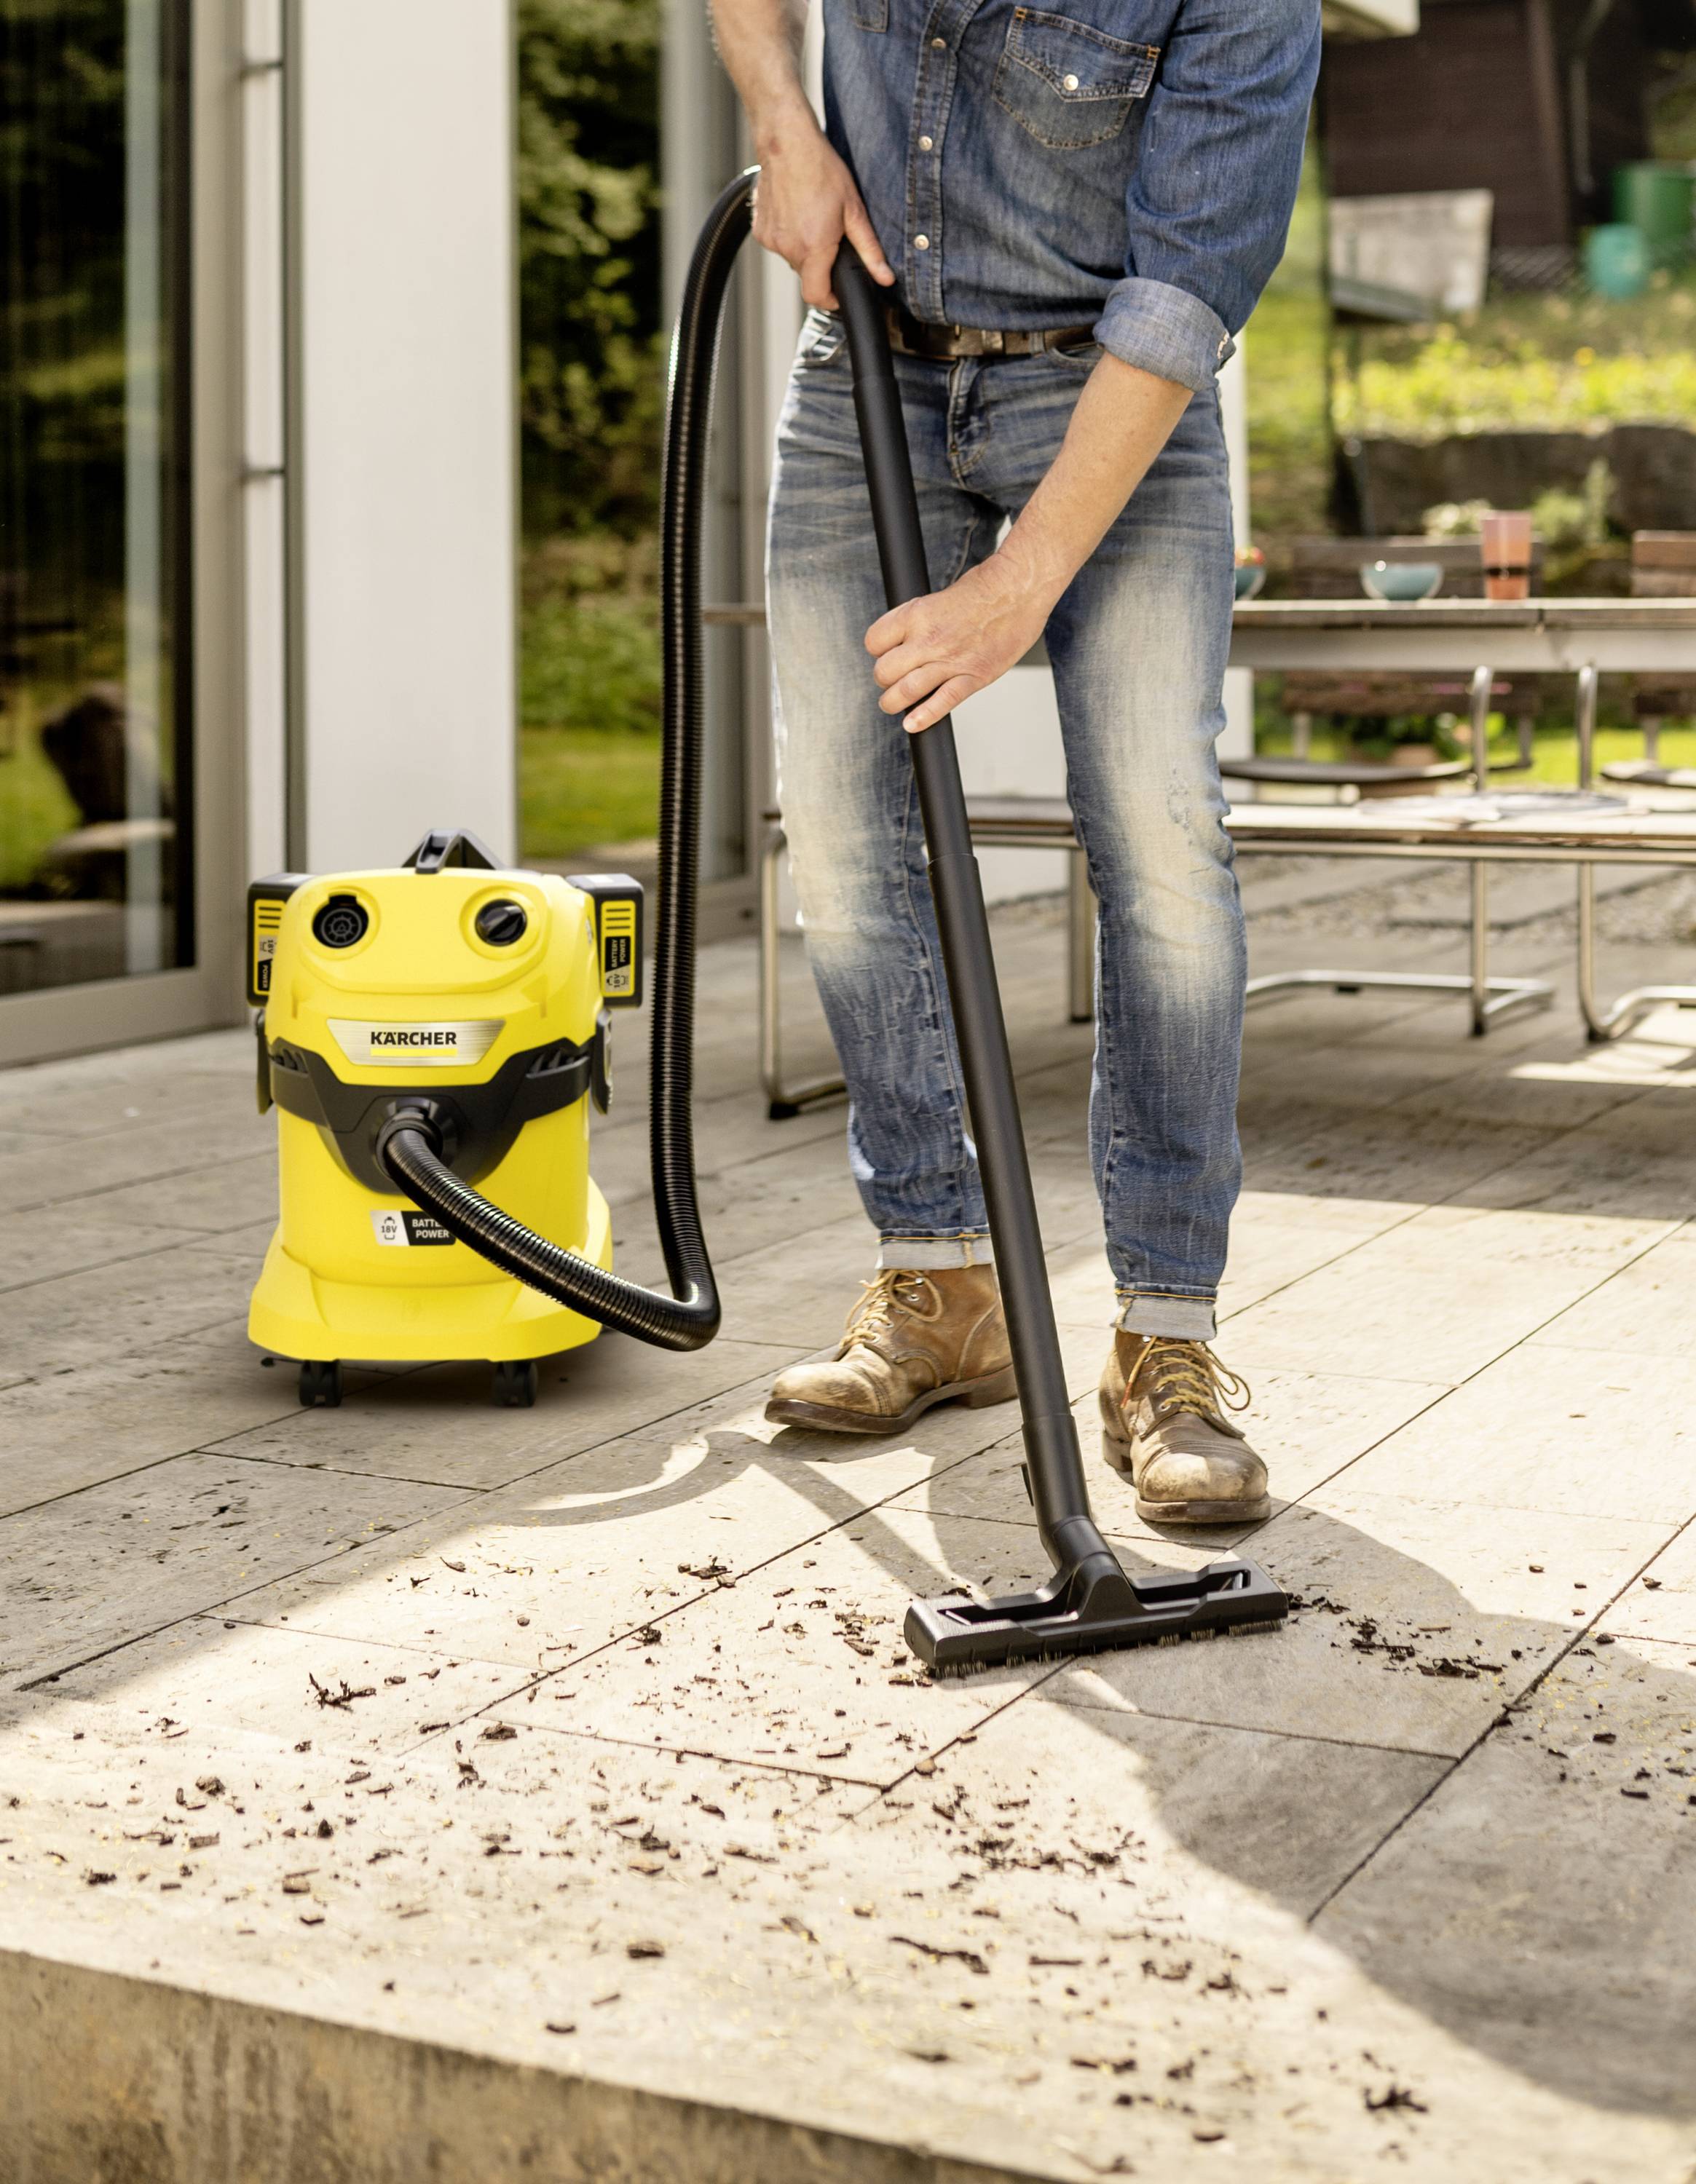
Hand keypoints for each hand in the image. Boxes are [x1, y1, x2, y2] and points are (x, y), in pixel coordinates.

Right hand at [752, 124, 892, 309]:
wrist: (786, 142)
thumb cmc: (820, 169)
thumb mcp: (854, 210)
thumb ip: (869, 250)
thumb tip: (884, 278)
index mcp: (813, 248)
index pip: (817, 297)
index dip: (830, 300)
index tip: (838, 292)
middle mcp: (788, 248)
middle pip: (807, 276)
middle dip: (821, 264)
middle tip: (831, 236)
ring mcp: (771, 240)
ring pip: (793, 258)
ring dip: (804, 248)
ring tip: (812, 217)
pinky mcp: (759, 230)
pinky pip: (779, 243)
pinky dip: (789, 235)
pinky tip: (796, 212)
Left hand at [866, 551, 1057, 732]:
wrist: (1019, 589)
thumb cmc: (985, 588)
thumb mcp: (938, 597)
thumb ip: (921, 621)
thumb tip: (908, 641)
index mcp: (916, 614)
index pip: (874, 641)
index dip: (877, 650)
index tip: (885, 653)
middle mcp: (928, 639)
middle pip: (884, 671)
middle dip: (884, 679)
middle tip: (892, 680)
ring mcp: (950, 660)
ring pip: (905, 691)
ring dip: (894, 702)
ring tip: (894, 704)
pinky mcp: (973, 676)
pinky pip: (942, 703)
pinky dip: (924, 717)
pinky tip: (912, 724)